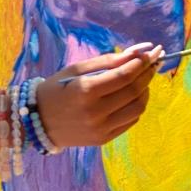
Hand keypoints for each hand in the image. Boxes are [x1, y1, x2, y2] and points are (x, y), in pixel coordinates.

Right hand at [35, 43, 163, 149]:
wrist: (37, 122)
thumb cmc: (56, 89)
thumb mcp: (77, 69)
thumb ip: (108, 61)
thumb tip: (138, 52)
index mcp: (86, 91)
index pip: (124, 75)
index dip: (142, 62)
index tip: (152, 51)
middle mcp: (95, 112)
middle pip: (134, 90)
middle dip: (148, 73)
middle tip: (153, 61)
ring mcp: (101, 129)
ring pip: (138, 108)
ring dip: (145, 90)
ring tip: (143, 79)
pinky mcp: (104, 139)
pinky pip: (131, 121)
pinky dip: (137, 105)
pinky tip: (133, 95)